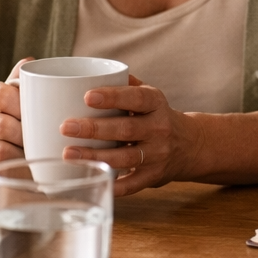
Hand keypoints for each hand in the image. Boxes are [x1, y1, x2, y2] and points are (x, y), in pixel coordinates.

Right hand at [0, 57, 31, 187]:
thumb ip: (13, 82)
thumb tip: (30, 62)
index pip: (1, 95)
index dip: (23, 106)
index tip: (37, 114)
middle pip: (2, 125)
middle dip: (26, 134)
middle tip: (41, 138)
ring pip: (0, 150)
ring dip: (22, 153)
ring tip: (34, 152)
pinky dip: (12, 169)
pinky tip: (21, 165)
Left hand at [59, 76, 200, 196]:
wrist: (190, 145)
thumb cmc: (158, 117)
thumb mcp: (151, 96)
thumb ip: (126, 85)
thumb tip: (94, 73)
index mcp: (157, 104)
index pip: (137, 98)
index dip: (113, 97)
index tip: (87, 96)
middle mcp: (159, 129)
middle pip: (126, 129)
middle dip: (94, 129)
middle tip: (66, 127)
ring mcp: (157, 155)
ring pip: (125, 157)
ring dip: (95, 156)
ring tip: (69, 153)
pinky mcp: (153, 177)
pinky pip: (131, 184)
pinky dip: (112, 184)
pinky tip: (90, 178)